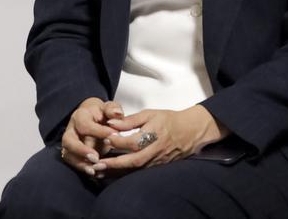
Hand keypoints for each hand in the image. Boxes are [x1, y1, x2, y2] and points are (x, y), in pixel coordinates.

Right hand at [59, 98, 122, 177]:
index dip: (99, 131)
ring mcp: (70, 142)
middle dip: (81, 150)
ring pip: (68, 153)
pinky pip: (73, 162)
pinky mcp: (72, 153)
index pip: (84, 124)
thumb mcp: (109, 108)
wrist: (94, 118)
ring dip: (80, 163)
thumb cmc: (102, 114)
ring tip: (94, 170)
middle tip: (96, 157)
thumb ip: (113, 109)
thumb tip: (117, 113)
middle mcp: (71, 129)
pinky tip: (95, 173)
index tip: (114, 136)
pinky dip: (82, 168)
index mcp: (80, 116)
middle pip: (68, 140)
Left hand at [100, 105, 229, 172]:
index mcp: (154, 135)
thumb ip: (130, 120)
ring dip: (117, 172)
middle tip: (97, 164)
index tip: (105, 137)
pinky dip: (125, 174)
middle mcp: (156, 151)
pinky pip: (140, 172)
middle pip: (134, 161)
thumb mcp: (149, 114)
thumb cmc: (168, 120)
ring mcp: (157, 161)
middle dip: (115, 164)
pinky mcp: (157, 166)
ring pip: (136, 169)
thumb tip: (111, 122)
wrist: (190, 131)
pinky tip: (112, 173)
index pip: (134, 142)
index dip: (118, 141)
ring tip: (99, 171)